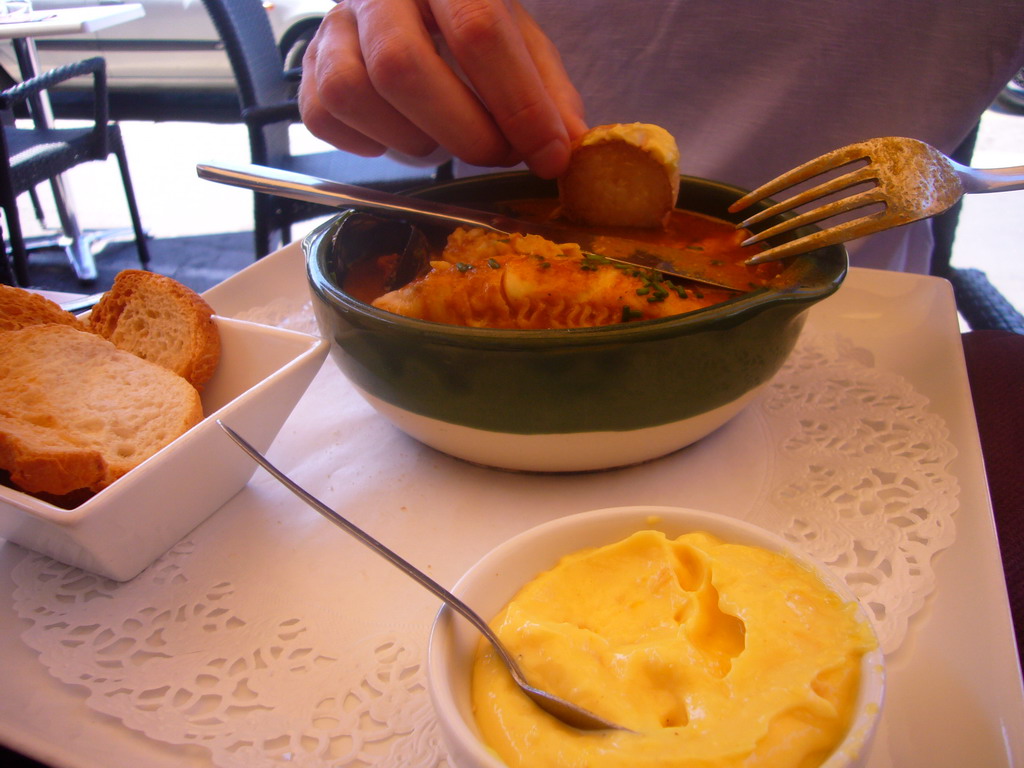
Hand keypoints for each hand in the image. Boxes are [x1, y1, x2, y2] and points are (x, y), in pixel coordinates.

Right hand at [298, 0, 585, 177]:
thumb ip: (546, 91)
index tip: (549, 155)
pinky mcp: (309, 64)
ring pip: (353, 93)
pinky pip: (324, 116)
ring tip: (444, 139)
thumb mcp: (519, 39)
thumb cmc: (469, 21)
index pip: (477, 31)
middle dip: (462, 131)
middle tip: (497, 154)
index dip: (518, 103)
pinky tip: (400, 132)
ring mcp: (334, 23)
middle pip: (402, 67)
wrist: (406, 0)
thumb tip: (568, 147)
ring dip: (412, 140)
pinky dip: (369, 143)